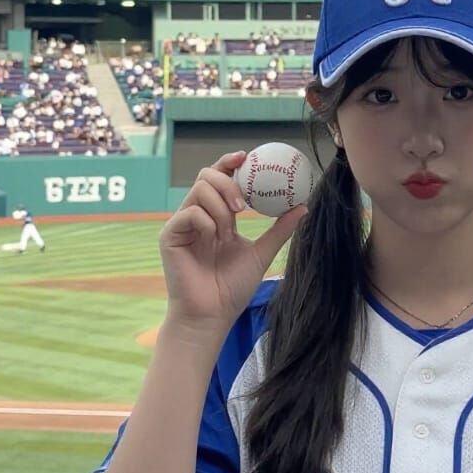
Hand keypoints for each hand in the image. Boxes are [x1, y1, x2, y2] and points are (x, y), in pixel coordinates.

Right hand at [159, 150, 306, 347]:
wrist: (212, 315)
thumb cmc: (232, 289)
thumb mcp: (261, 253)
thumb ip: (279, 229)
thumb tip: (302, 206)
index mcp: (215, 216)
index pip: (218, 178)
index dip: (229, 162)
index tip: (247, 157)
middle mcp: (196, 215)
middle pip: (205, 175)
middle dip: (227, 182)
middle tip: (244, 205)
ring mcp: (181, 225)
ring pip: (199, 191)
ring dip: (221, 207)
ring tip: (230, 233)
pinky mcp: (169, 236)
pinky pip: (190, 213)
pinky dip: (207, 222)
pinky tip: (215, 240)